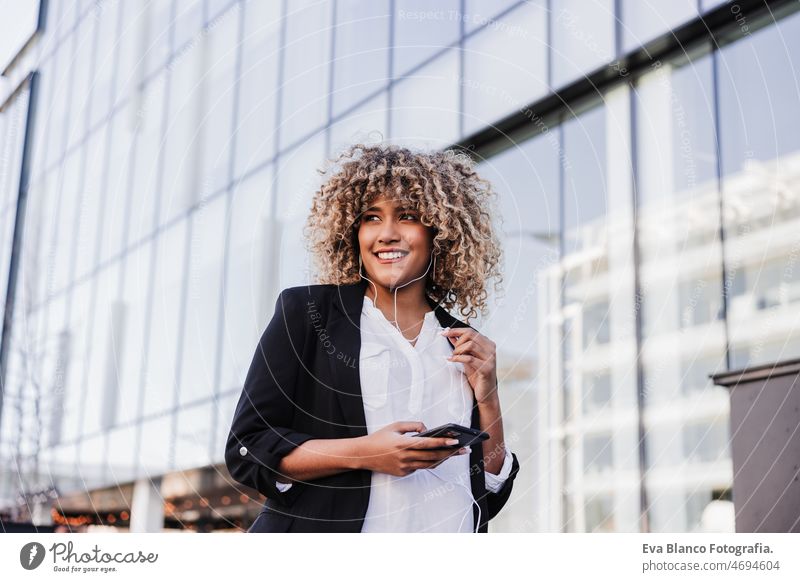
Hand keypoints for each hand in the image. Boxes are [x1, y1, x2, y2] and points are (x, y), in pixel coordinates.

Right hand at [355, 421, 469, 475]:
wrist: (363, 454)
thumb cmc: (380, 438)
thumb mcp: (395, 426)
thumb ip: (414, 426)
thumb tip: (428, 430)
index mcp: (403, 444)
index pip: (428, 444)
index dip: (443, 443)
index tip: (456, 441)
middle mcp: (405, 457)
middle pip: (433, 456)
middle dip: (450, 453)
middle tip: (464, 449)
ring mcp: (405, 467)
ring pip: (429, 464)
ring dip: (443, 459)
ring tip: (455, 453)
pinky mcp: (403, 473)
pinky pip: (420, 467)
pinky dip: (428, 461)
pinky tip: (437, 457)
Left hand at [441, 327, 497, 404]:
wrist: (486, 393)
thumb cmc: (477, 375)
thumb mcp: (467, 357)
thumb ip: (461, 346)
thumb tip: (450, 334)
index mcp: (488, 344)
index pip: (470, 331)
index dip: (455, 331)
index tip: (443, 333)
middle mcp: (491, 348)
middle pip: (470, 335)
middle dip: (457, 341)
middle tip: (453, 351)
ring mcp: (490, 358)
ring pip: (470, 345)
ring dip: (458, 350)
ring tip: (454, 357)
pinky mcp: (486, 368)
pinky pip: (469, 358)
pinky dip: (457, 358)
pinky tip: (450, 360)